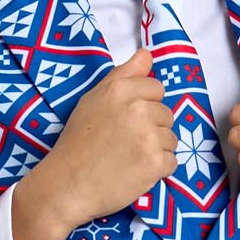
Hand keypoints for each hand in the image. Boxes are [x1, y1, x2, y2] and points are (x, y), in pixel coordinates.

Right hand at [45, 47, 177, 226]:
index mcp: (121, 90)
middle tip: (125, 141)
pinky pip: (172, 162)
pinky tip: (136, 170)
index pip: (157, 88)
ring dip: (156, 149)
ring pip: (171, 139)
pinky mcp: (155, 163)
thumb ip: (123, 75)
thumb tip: (147, 55)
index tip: (126, 119)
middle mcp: (138, 109)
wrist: (68, 184)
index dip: (144, 104)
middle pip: (167, 114)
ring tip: (129, 157)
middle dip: (152, 127)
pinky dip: (157, 170)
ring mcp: (148, 137)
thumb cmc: (78, 142)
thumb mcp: (94, 99)